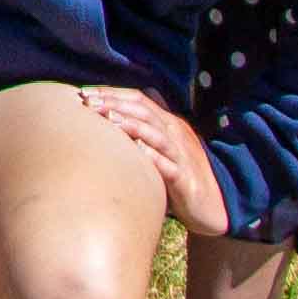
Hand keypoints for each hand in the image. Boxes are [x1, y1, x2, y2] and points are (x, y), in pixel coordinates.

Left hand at [74, 86, 231, 239]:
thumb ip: (145, 129)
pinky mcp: (185, 179)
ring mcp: (181, 156)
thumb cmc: (180, 175)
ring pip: (156, 134)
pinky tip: (137, 150)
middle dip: (115, 104)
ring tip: (109, 118)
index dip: (112, 93)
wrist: (212, 206)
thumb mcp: (164, 147)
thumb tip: (119, 111)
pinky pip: (168, 166)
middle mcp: (175, 134)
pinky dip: (153, 156)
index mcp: (168, 124)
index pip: (139, 99)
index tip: (84, 92)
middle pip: (144, 111)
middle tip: (88, 102)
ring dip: (132, 124)